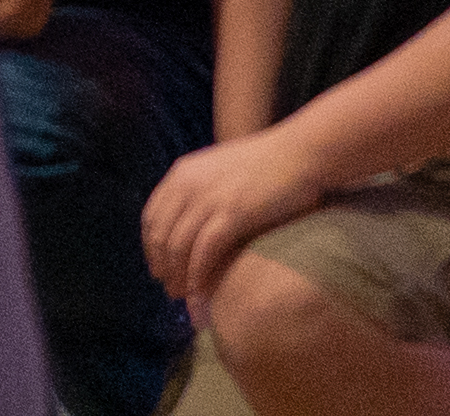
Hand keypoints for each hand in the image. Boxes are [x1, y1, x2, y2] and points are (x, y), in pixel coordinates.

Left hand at [141, 125, 325, 313]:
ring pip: (178, 246)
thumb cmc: (267, 164)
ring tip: (184, 297)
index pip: (152, 217)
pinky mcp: (232, 214)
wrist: (298, 153)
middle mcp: (187, 185)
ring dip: (178, 276)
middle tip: (170, 289)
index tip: (158, 267)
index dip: (151, 247)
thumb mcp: (220, 170)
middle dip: (162, 266)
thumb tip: (194, 221)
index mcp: (181, 173)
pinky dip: (198, 275)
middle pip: (160, 235)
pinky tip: (201, 292)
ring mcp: (208, 199)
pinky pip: (204, 252)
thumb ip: (201, 190)